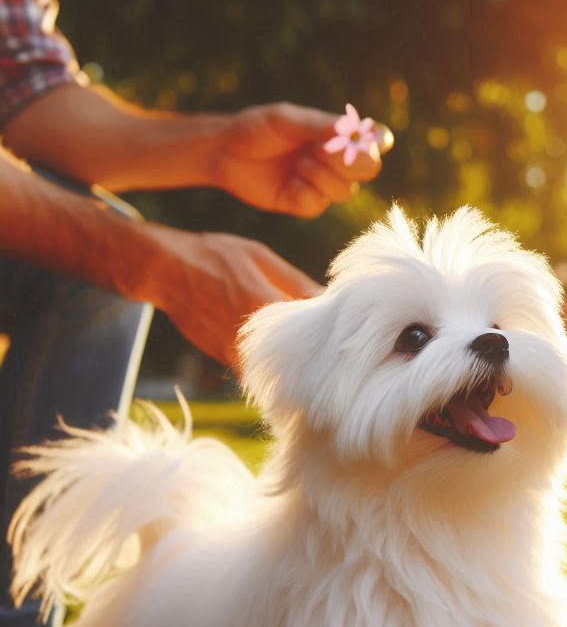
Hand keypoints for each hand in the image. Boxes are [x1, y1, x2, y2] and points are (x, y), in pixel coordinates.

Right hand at [144, 227, 320, 367]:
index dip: (331, 330)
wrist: (164, 271)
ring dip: (295, 364)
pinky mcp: (227, 362)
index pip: (312, 330)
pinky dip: (273, 365)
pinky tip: (281, 352)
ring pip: (279, 369)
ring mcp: (236, 354)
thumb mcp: (261, 258)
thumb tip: (330, 298)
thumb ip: (297, 282)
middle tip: (332, 347)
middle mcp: (250, 337)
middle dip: (317, 353)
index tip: (343, 326)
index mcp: (265, 307)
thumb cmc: (215, 257)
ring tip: (309, 352)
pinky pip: (259, 370)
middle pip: (299, 357)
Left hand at [209, 102, 385, 216]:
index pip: (377, 141)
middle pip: (370, 170)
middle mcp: (336, 161)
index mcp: (338, 136)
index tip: (358, 139)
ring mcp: (323, 185)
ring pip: (345, 192)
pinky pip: (318, 204)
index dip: (376, 143)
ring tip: (297, 164)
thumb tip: (355, 130)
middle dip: (348, 163)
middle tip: (320, 151)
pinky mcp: (306, 205)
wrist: (224, 152)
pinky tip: (288, 183)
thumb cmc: (255, 129)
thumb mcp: (286, 120)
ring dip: (319, 176)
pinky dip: (303, 192)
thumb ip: (320, 126)